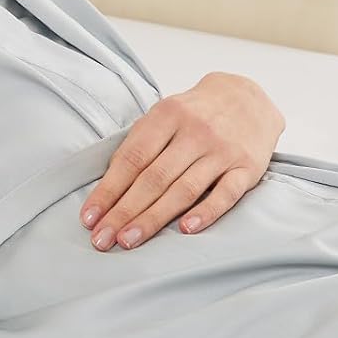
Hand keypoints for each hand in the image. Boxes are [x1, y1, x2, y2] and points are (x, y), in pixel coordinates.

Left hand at [79, 72, 284, 251]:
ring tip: (129, 240)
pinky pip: (226, 194)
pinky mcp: (248, 168)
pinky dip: (205, 213)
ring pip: (184, 190)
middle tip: (102, 239)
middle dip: (124, 212)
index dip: (108, 190)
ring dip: (154, 218)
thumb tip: (107, 189)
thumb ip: (139, 146)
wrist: (247, 97)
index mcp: (167, 116)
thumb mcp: (163, 116)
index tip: (89, 218)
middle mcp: (195, 132)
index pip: (131, 159)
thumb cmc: (192, 114)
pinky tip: (185, 230)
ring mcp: (223, 151)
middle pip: (153, 179)